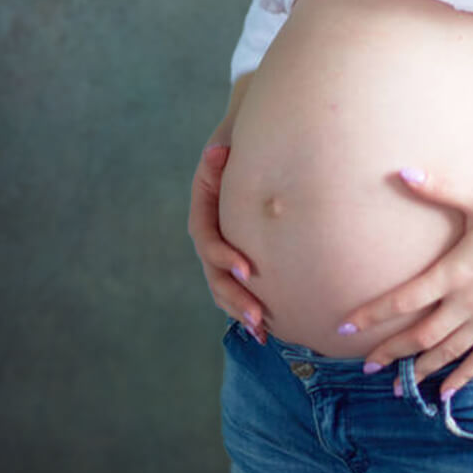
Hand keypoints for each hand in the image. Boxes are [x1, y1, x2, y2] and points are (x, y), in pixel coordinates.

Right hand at [188, 142, 267, 344]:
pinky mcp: (239, 255)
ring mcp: (222, 247)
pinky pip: (239, 286)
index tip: (248, 270)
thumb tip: (217, 152)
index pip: (206, 239)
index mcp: (203, 209)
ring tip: (262, 331)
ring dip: (239, 309)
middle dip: (234, 297)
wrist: (253, 141)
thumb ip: (221, 154)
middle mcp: (209, 233)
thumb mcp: (229, 143)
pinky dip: (248, 305)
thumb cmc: (240, 142)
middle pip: (214, 273)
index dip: (223, 257)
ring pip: (223, 287)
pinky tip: (268, 329)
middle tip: (258, 316)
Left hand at [336, 167, 472, 399]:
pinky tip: (445, 392)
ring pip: (449, 351)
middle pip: (422, 334)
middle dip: (391, 350)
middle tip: (365, 364)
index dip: (374, 314)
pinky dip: (462, 376)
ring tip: (396, 384)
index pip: (405, 298)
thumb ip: (440, 187)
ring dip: (420, 368)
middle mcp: (471, 301)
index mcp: (457, 270)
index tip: (346, 328)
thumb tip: (402, 171)